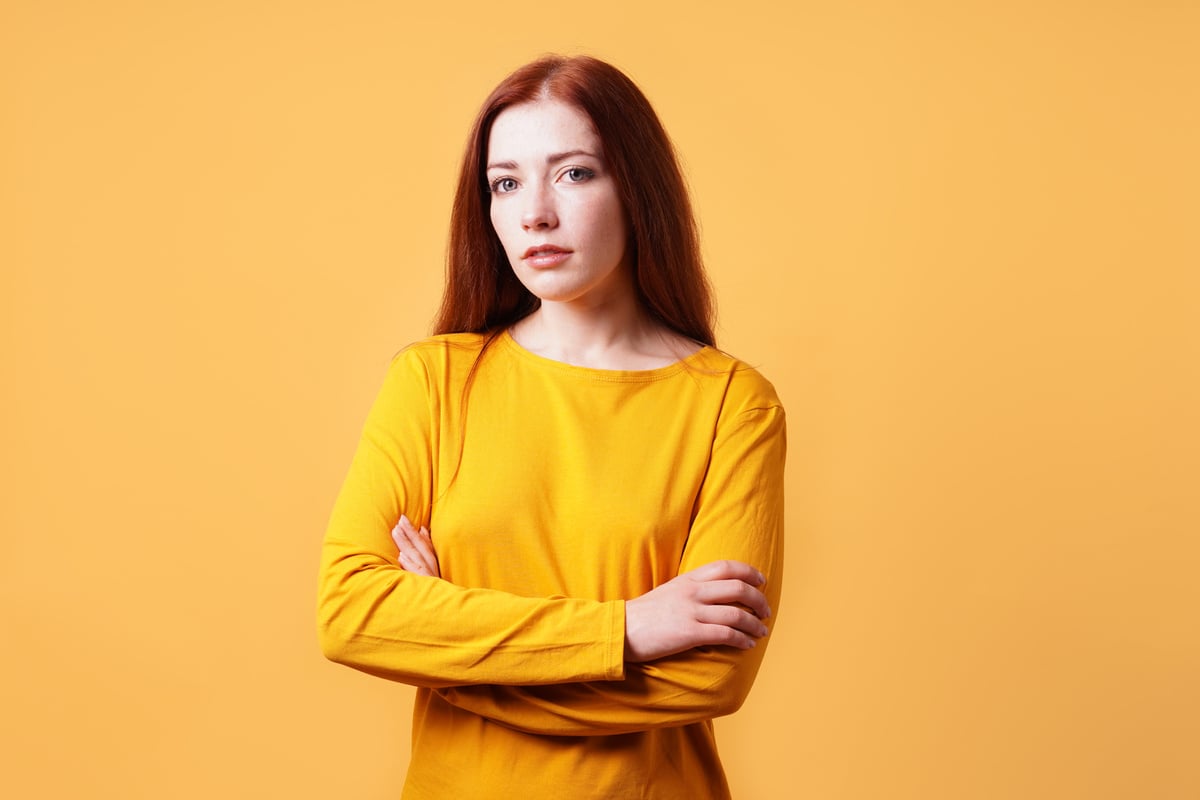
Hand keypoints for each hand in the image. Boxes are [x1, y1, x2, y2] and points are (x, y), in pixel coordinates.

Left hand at [391, 515, 440, 577]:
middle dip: (408, 532)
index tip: (402, 518)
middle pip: (418, 544)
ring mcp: (426, 573)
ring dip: (406, 543)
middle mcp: (430, 564)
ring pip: (415, 555)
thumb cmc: (433, 581)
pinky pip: (415, 571)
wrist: (441, 604)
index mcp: (431, 558)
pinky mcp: (423, 583)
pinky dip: (409, 563)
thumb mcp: (432, 562)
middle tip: (398, 520)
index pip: (422, 540)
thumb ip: (427, 546)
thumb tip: (422, 529)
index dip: (412, 529)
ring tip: (396, 532)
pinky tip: (402, 556)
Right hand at [624, 560, 770, 662]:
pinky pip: (725, 634)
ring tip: (762, 631)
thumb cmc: (643, 615)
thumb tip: (713, 596)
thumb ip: (690, 590)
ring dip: (755, 623)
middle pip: (738, 588)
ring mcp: (691, 611)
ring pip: (736, 613)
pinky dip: (742, 639)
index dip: (748, 572)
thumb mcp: (668, 592)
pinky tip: (748, 644)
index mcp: (687, 579)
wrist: (620, 630)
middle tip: (766, 611)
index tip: (761, 581)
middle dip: (758, 599)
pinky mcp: (689, 633)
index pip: (725, 567)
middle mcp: (692, 592)